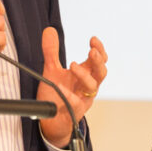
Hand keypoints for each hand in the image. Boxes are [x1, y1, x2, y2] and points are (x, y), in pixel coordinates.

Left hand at [36, 27, 107, 147]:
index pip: (98, 61)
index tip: (93, 39)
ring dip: (84, 75)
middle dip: (98, 61)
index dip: (99, 50)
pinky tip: (61, 88)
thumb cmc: (56, 95)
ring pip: (93, 87)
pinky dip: (69, 96)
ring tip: (72, 65)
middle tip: (91, 50)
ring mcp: (83, 99)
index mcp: (85, 75)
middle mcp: (87, 87)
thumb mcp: (51, 70)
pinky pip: (76, 104)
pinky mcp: (74, 112)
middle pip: (101, 72)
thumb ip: (51, 51)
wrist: (51, 121)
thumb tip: (50, 29)